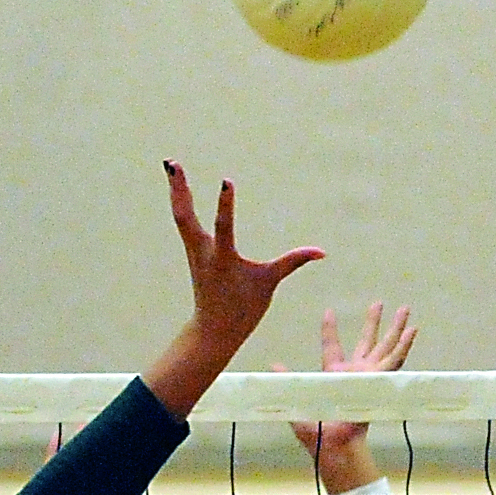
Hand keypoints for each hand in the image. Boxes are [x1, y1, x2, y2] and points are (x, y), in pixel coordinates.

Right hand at [46, 433, 152, 494]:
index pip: (110, 480)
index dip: (119, 463)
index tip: (128, 445)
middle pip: (89, 468)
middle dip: (96, 447)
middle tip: (105, 427)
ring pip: (70, 465)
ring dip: (76, 445)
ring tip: (84, 426)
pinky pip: (48, 470)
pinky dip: (53, 453)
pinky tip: (57, 436)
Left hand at [167, 161, 324, 356]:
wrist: (215, 330)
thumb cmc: (244, 308)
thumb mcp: (270, 283)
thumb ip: (293, 262)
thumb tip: (322, 252)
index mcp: (223, 261)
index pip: (224, 228)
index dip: (225, 204)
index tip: (226, 181)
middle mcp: (203, 253)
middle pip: (186, 216)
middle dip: (180, 190)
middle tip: (173, 164)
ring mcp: (194, 252)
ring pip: (181, 216)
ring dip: (177, 191)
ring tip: (172, 166)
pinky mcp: (192, 251)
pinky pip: (184, 222)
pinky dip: (181, 202)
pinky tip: (179, 188)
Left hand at [276, 302, 416, 494]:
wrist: (333, 445)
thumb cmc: (315, 432)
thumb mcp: (297, 402)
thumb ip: (288, 381)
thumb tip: (274, 366)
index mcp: (333, 374)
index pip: (332, 346)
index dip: (329, 330)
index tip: (329, 312)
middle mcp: (354, 373)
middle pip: (366, 340)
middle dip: (374, 321)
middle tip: (378, 302)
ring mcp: (369, 377)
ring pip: (385, 346)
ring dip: (395, 328)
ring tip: (404, 309)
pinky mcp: (379, 382)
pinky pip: (395, 361)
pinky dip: (404, 345)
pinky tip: (413, 330)